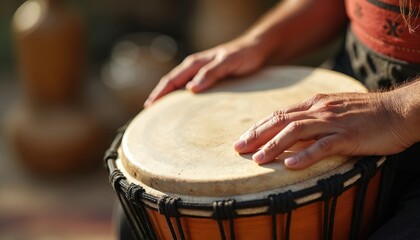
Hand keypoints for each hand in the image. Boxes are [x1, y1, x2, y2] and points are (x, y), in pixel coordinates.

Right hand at [144, 37, 267, 106]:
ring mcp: (200, 73)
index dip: (159, 93)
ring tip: (161, 115)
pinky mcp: (208, 79)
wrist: (257, 49)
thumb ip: (211, 73)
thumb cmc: (244, 55)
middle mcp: (194, 68)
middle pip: (170, 84)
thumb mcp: (228, 62)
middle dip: (158, 98)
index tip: (149, 107)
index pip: (171, 80)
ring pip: (178, 87)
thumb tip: (191, 89)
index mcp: (195, 63)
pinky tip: (182, 109)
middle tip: (149, 115)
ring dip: (168, 99)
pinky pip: (189, 89)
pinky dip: (181, 98)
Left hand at [233, 91, 415, 168]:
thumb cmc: (368, 114)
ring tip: (257, 160)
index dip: (258, 126)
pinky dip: (305, 156)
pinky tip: (289, 165)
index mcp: (315, 104)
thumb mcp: (335, 111)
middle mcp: (319, 110)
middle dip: (256, 135)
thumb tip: (292, 134)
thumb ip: (313, 120)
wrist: (399, 109)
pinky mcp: (348, 135)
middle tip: (238, 149)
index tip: (242, 138)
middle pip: (280, 121)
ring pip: (296, 132)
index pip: (279, 114)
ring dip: (274, 146)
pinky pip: (323, 146)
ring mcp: (333, 122)